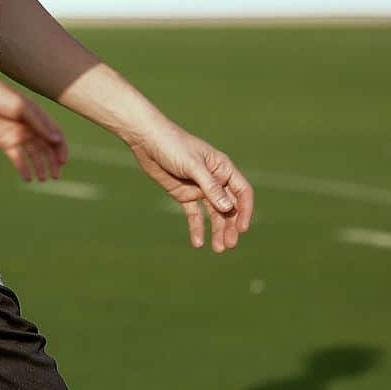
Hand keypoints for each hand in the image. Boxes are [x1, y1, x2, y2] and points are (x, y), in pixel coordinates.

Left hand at [0, 79, 69, 181]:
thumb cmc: (2, 97)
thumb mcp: (22, 107)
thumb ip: (39, 124)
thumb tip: (57, 139)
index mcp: (39, 117)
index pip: (55, 135)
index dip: (61, 148)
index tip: (63, 162)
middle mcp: (31, 128)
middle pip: (47, 148)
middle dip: (53, 162)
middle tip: (56, 176)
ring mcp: (19, 136)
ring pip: (34, 155)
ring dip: (40, 167)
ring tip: (42, 179)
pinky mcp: (6, 142)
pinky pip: (18, 159)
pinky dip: (24, 169)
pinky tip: (28, 178)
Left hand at [129, 121, 253, 253]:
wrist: (146, 140)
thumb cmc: (172, 145)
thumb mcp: (192, 165)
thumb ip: (210, 186)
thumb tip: (227, 208)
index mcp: (222, 168)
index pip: (242, 192)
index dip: (244, 211)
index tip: (241, 229)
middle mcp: (214, 179)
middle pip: (229, 207)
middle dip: (231, 226)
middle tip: (229, 245)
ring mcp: (199, 188)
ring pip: (214, 214)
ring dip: (217, 231)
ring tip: (218, 249)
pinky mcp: (184, 194)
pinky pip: (195, 215)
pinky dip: (197, 228)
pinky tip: (198, 243)